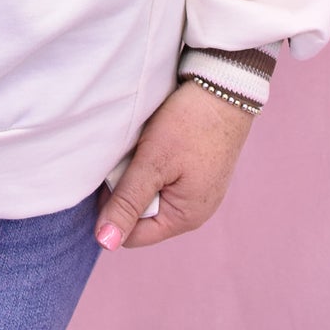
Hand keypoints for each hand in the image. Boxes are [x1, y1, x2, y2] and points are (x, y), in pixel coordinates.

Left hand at [94, 80, 254, 250]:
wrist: (224, 87)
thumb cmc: (190, 125)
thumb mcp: (153, 162)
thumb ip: (128, 202)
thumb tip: (106, 242)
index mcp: (186, 217)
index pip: (135, 234)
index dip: (115, 209)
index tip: (112, 176)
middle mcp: (194, 209)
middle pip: (143, 213)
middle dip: (128, 188)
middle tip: (130, 156)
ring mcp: (197, 189)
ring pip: (152, 191)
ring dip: (140, 171)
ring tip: (145, 145)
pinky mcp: (197, 169)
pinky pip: (164, 176)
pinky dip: (153, 160)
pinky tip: (157, 140)